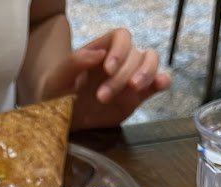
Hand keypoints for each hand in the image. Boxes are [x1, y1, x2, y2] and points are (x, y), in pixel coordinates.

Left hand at [40, 29, 170, 129]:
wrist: (61, 116)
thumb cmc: (57, 92)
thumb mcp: (58, 77)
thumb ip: (75, 62)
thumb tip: (100, 54)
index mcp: (103, 49)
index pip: (122, 37)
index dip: (119, 50)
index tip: (107, 69)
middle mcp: (120, 60)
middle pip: (135, 55)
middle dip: (121, 76)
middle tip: (101, 97)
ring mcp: (130, 77)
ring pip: (151, 63)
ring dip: (146, 74)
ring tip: (133, 89)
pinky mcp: (137, 96)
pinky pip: (156, 84)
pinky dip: (162, 81)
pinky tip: (160, 85)